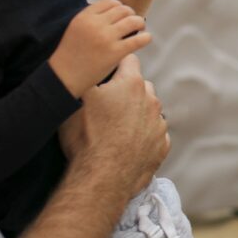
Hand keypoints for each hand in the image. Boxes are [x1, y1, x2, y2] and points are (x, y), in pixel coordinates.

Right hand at [49, 0, 149, 97]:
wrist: (64, 77)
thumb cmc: (71, 54)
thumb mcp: (76, 28)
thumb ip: (91, 18)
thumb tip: (112, 10)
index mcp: (85, 16)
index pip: (109, 2)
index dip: (119, 7)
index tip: (122, 15)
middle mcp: (96, 24)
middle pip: (123, 10)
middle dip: (131, 14)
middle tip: (133, 23)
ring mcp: (106, 38)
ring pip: (133, 21)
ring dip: (140, 23)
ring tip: (140, 29)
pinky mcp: (116, 53)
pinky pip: (138, 39)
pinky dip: (146, 37)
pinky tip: (146, 39)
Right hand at [59, 55, 168, 198]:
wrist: (102, 177)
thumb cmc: (86, 136)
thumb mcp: (76, 98)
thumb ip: (87, 76)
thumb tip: (87, 65)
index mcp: (132, 84)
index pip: (128, 60)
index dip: (116, 63)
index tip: (108, 69)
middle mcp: (151, 101)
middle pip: (140, 86)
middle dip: (127, 90)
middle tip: (107, 104)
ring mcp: (159, 125)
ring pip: (149, 111)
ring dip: (137, 113)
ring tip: (116, 128)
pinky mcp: (161, 147)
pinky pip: (154, 134)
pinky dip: (144, 136)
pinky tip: (128, 144)